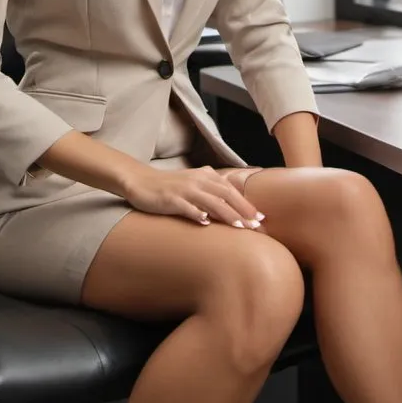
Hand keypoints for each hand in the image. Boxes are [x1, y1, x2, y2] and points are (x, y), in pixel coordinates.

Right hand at [123, 165, 264, 228]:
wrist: (141, 181)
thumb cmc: (169, 186)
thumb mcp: (193, 183)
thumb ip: (211, 190)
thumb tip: (232, 205)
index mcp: (204, 175)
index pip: (230, 190)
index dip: (246, 203)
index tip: (260, 218)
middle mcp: (197, 180)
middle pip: (225, 195)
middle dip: (243, 210)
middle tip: (257, 225)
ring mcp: (184, 189)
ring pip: (211, 201)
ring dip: (227, 214)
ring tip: (240, 227)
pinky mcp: (170, 199)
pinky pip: (186, 206)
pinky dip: (197, 213)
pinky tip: (206, 223)